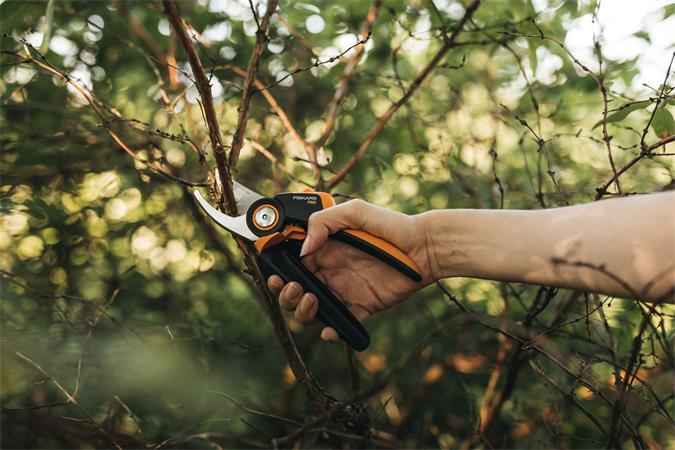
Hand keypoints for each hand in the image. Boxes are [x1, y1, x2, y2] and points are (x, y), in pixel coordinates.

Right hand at [267, 199, 435, 343]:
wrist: (425, 248)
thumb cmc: (391, 226)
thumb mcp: (356, 212)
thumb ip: (324, 223)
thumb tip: (303, 250)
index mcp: (324, 249)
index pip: (292, 262)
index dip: (279, 270)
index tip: (275, 272)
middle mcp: (330, 271)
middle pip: (295, 290)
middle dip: (286, 294)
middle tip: (295, 288)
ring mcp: (344, 291)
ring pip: (312, 310)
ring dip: (303, 311)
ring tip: (312, 301)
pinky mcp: (361, 308)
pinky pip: (340, 325)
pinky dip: (331, 332)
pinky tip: (330, 329)